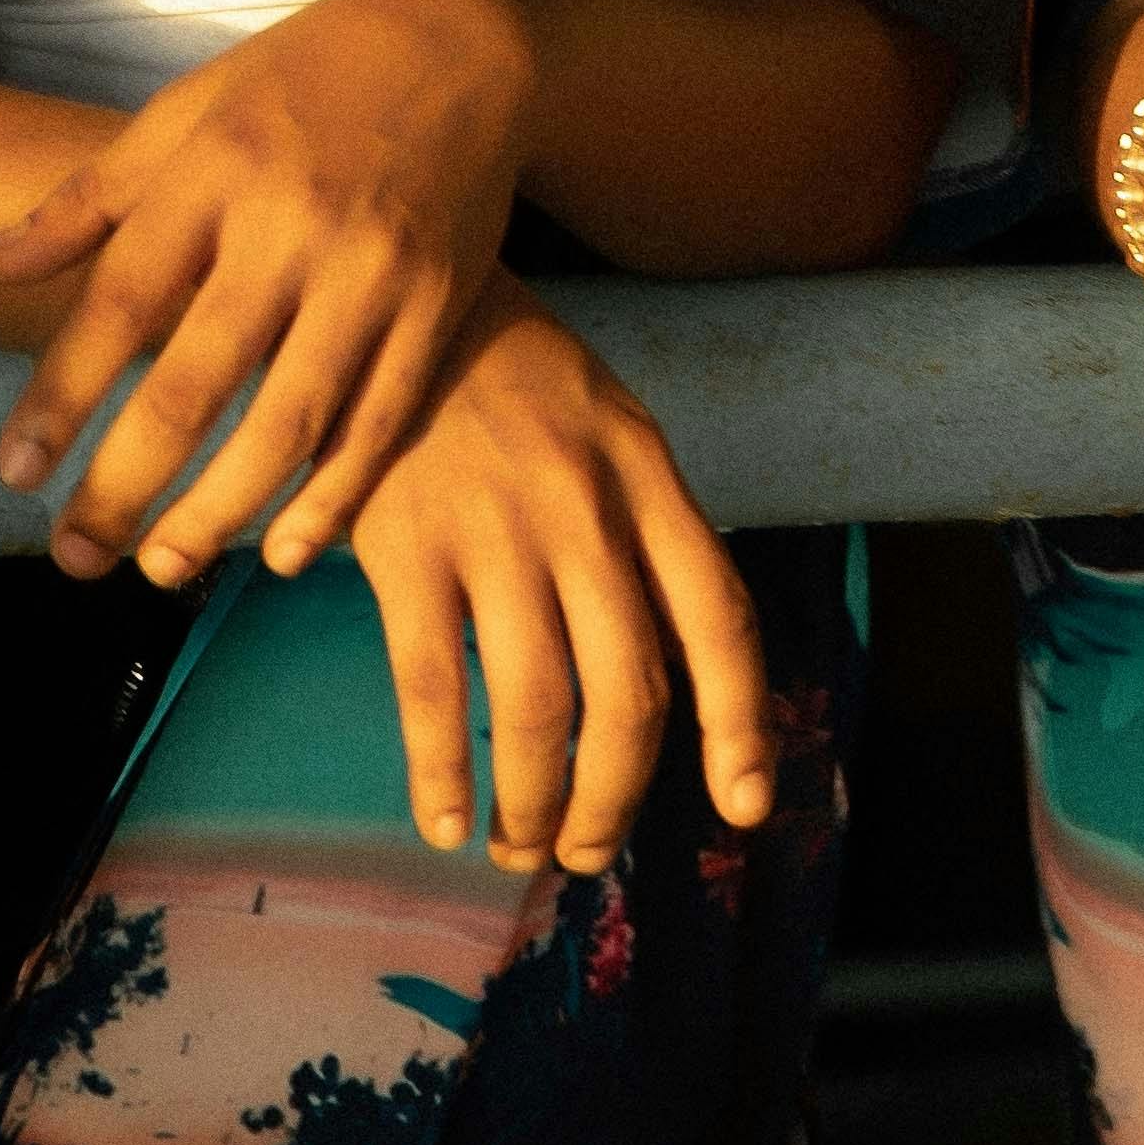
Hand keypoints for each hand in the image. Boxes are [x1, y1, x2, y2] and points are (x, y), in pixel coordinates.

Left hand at [0, 0, 538, 581]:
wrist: (471, 39)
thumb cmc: (308, 73)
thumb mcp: (192, 105)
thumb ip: (93, 195)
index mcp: (215, 170)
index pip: (120, 301)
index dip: (61, 395)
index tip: (13, 474)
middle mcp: (289, 226)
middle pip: (193, 384)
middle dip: (124, 487)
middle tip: (73, 558)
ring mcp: (370, 272)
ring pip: (286, 424)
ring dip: (218, 514)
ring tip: (162, 569)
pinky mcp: (438, 305)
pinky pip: (377, 423)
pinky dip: (331, 499)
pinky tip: (281, 553)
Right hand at [346, 280, 780, 878]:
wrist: (399, 295)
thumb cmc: (514, 378)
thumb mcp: (610, 424)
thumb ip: (644, 531)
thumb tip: (674, 669)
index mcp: (648, 477)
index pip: (719, 616)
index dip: (740, 722)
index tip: (745, 803)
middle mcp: (586, 510)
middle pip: (629, 690)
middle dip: (615, 797)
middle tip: (588, 849)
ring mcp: (495, 528)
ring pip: (536, 707)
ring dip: (534, 803)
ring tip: (519, 844)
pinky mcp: (407, 545)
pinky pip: (433, 687)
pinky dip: (440, 772)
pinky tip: (442, 819)